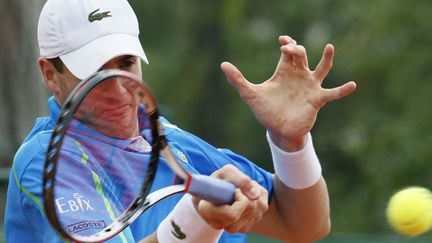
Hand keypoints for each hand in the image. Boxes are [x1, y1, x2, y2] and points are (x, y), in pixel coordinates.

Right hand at [192, 165, 268, 232]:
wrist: (217, 190)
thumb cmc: (220, 180)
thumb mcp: (226, 172)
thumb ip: (240, 179)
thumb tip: (255, 195)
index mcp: (207, 211)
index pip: (232, 214)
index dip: (241, 200)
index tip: (236, 190)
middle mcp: (218, 224)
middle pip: (249, 210)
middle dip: (250, 194)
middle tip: (241, 187)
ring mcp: (231, 228)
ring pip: (257, 213)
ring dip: (257, 197)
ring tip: (244, 191)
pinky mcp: (243, 228)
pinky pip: (259, 214)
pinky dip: (260, 202)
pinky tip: (249, 197)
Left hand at [221, 35, 355, 150]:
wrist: (277, 130)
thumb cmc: (266, 111)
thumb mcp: (251, 94)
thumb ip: (238, 79)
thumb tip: (222, 64)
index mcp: (284, 72)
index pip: (288, 51)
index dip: (287, 44)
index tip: (283, 42)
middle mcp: (298, 76)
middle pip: (302, 56)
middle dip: (297, 49)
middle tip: (289, 49)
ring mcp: (309, 87)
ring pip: (321, 69)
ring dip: (326, 59)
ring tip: (329, 47)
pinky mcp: (316, 99)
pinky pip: (332, 93)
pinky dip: (342, 90)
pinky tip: (352, 85)